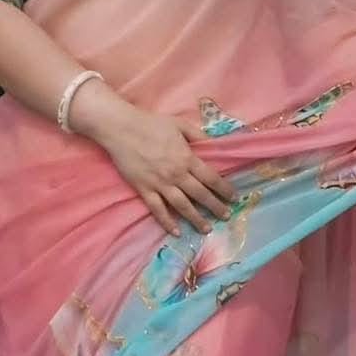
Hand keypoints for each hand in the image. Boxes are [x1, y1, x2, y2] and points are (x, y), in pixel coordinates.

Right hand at [89, 102, 237, 237]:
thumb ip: (199, 135)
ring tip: (206, 229)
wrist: (122, 129)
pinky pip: (158, 210)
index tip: (234, 198)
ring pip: (182, 206)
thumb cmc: (151, 124)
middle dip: (215, 207)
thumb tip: (215, 144)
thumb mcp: (180, 124)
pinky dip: (167, 222)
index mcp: (187, 158)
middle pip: (200, 195)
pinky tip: (177, 232)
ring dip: (196, 219)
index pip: (211, 178)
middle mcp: (177, 174)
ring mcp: (160, 184)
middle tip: (226, 216)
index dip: (224, 189)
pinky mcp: (144, 190)